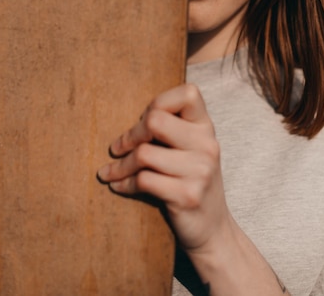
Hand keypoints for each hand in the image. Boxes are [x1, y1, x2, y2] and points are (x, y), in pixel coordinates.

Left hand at [97, 83, 230, 253]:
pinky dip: (124, 183)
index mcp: (206, 127)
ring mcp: (200, 170)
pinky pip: (143, 180)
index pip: (188, 92)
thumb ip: (172, 128)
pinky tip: (119, 186)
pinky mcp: (187, 195)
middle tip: (118, 148)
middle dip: (130, 135)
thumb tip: (130, 120)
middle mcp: (207, 144)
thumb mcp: (190, 149)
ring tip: (111, 172)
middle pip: (156, 120)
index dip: (159, 102)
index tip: (145, 121)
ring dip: (120, 166)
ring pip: (143, 154)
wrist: (212, 230)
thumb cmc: (190, 181)